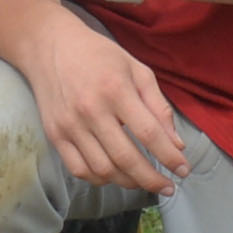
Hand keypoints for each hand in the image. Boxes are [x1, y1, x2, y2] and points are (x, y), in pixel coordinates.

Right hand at [9, 7, 190, 193]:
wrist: (49, 46)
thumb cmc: (98, 55)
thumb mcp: (136, 70)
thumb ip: (158, 106)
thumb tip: (176, 145)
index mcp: (116, 89)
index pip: (149, 133)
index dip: (169, 156)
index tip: (183, 170)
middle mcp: (90, 110)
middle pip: (126, 158)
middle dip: (152, 179)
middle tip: (167, 187)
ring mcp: (70, 125)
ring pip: (103, 169)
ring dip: (128, 182)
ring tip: (142, 180)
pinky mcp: (55, 134)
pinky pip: (79, 169)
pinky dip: (100, 179)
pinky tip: (114, 174)